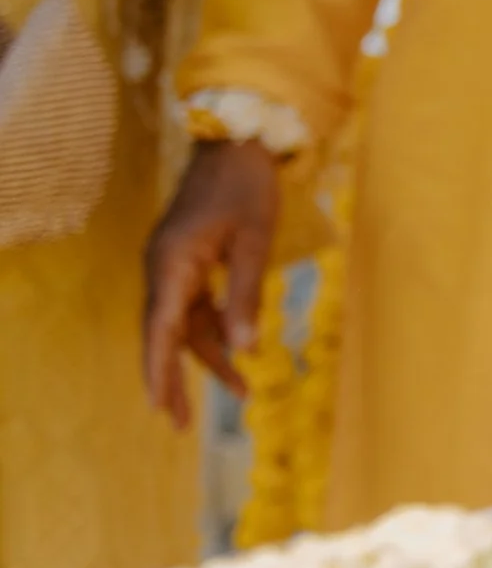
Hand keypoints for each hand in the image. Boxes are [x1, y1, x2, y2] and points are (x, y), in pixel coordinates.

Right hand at [142, 139, 281, 429]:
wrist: (237, 143)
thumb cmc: (248, 188)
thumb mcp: (255, 241)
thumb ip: (245, 294)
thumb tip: (245, 348)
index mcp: (172, 263)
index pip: (161, 328)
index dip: (160, 370)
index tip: (160, 407)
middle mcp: (163, 267)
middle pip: (163, 334)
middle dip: (174, 378)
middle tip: (182, 424)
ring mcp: (172, 264)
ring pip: (183, 323)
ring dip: (207, 356)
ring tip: (241, 393)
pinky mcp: (187, 261)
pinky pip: (194, 306)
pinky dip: (214, 329)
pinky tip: (237, 354)